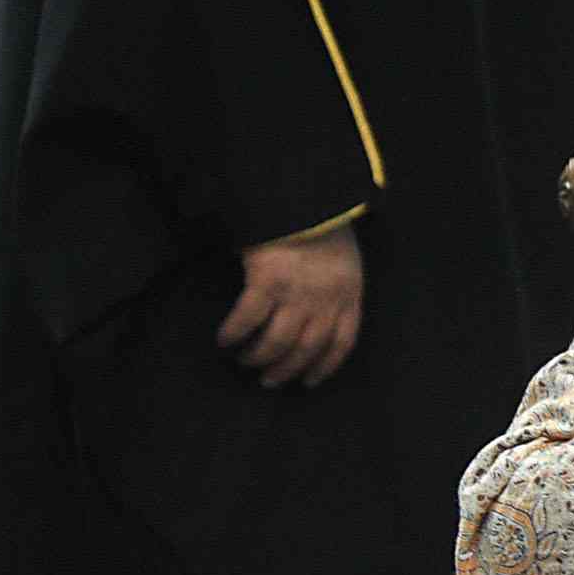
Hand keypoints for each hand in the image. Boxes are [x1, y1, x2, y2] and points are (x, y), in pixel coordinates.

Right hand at [220, 224, 363, 387]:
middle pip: (307, 348)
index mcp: (350, 292)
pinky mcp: (267, 281)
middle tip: (268, 381)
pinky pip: (248, 319)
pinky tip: (224, 340)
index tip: (308, 382)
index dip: (325, 367)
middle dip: (286, 370)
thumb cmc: (321, 220)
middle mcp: (326, 298)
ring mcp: (297, 292)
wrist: (303, 192)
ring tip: (245, 362)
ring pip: (278, 342)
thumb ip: (336, 286)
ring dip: (259, 358)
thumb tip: (316, 314)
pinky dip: (234, 333)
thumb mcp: (344, 257)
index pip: (342, 342)